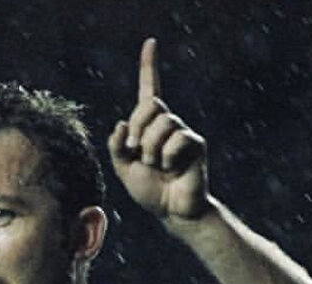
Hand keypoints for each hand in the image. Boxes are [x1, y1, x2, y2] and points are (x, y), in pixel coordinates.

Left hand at [108, 38, 211, 222]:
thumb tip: (121, 124)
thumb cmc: (150, 191)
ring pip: (162, 123)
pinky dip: (167, 158)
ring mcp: (182, 132)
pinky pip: (176, 139)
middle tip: (138, 152)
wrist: (172, 211)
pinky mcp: (195, 143)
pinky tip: (172, 169)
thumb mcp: (123, 170)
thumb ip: (116, 147)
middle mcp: (167, 124)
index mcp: (149, 126)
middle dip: (138, 129)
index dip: (149, 66)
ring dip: (151, 149)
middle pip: (150, 104)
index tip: (150, 43)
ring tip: (157, 167)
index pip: (149, 90)